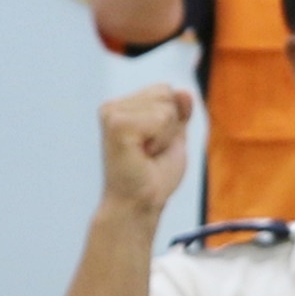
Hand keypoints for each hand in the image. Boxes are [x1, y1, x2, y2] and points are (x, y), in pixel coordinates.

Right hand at [98, 85, 195, 215]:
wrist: (139, 205)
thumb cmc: (154, 177)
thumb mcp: (173, 138)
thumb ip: (179, 113)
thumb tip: (183, 91)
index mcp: (121, 107)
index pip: (165, 90)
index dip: (171, 121)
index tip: (153, 146)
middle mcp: (112, 107)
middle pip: (166, 93)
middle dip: (170, 127)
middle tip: (150, 153)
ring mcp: (111, 114)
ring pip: (166, 107)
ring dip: (165, 136)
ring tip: (146, 156)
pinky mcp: (117, 125)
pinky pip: (161, 118)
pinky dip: (161, 140)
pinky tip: (143, 155)